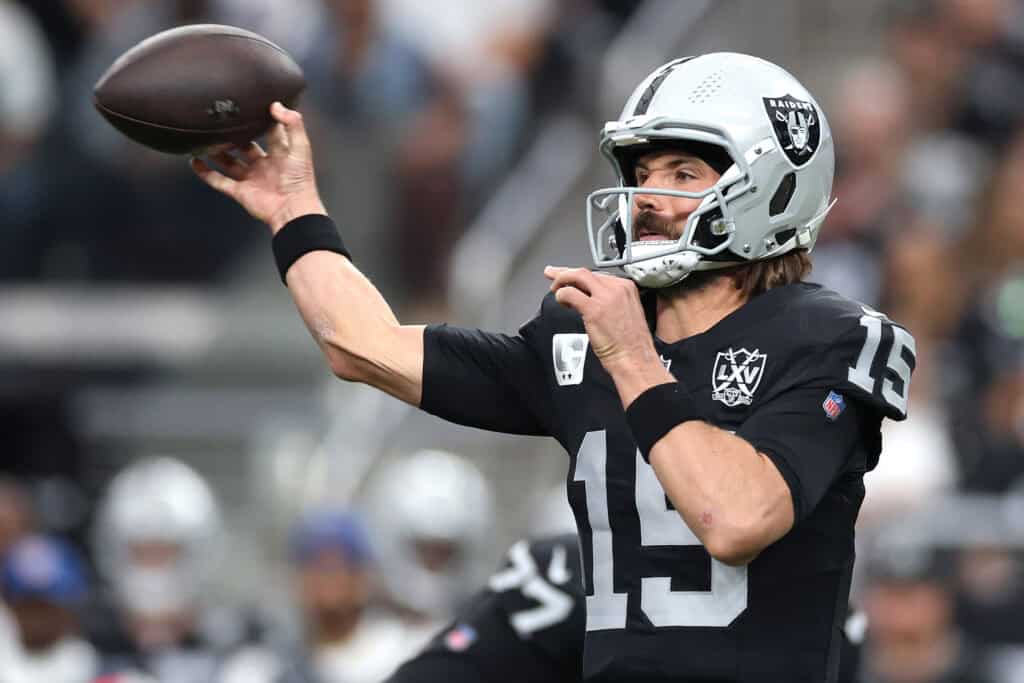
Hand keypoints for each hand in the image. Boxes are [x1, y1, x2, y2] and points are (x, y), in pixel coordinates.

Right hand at [191, 102, 325, 233]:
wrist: (293, 210)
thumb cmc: (300, 180)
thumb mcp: (301, 146)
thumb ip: (292, 124)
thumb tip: (277, 105)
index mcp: (280, 153)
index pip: (269, 132)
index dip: (261, 120)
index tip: (248, 106)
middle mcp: (264, 165)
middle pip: (245, 146)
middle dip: (234, 136)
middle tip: (220, 123)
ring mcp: (251, 178)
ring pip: (229, 162)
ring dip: (217, 152)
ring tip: (204, 139)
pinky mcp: (240, 192)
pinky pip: (219, 181)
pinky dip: (206, 173)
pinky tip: (195, 162)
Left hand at [544, 266, 661, 372]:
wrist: (635, 360)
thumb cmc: (631, 345)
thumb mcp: (626, 313)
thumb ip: (610, 301)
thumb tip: (588, 297)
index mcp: (627, 287)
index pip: (597, 274)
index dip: (579, 275)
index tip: (570, 275)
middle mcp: (617, 288)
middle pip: (586, 272)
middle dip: (566, 272)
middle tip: (553, 275)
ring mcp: (605, 297)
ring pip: (577, 276)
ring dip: (562, 280)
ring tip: (555, 290)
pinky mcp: (594, 309)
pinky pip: (570, 293)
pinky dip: (561, 295)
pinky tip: (561, 301)